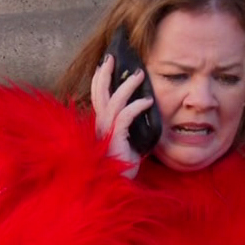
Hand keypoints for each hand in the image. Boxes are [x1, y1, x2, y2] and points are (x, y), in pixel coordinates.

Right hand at [91, 55, 154, 177]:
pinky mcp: (114, 138)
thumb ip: (130, 127)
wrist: (116, 188)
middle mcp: (98, 125)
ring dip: (127, 85)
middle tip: (113, 57)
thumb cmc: (123, 167)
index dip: (100, 79)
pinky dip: (136, 106)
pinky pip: (124, 116)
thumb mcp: (128, 142)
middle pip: (98, 93)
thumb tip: (144, 113)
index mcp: (100, 124)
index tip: (107, 65)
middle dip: (105, 73)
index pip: (97, 97)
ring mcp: (104, 131)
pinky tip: (148, 101)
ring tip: (140, 75)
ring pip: (113, 100)